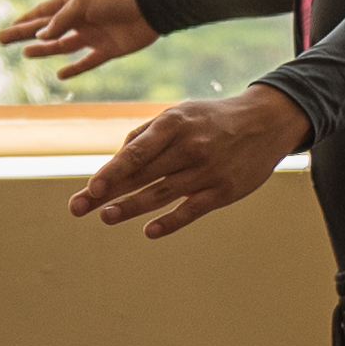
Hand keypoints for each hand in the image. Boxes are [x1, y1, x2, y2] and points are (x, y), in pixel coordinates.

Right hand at [0, 0, 158, 80]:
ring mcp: (94, 34)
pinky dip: (74, 68)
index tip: (8, 26)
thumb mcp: (83, 3)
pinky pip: (86, 62)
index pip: (44, 11)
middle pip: (46, 28)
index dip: (25, 19)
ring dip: (44, 49)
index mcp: (74, 0)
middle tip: (1, 39)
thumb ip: (61, 20)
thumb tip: (40, 36)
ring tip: (26, 53)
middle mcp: (81, 18)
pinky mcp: (107, 50)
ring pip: (63, 45)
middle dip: (24, 34)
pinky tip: (60, 74)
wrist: (152, 8)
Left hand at [68, 89, 308, 240]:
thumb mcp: (179, 114)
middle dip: (107, 193)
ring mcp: (207, 170)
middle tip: (77, 208)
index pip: (136, 152)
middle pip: (142, 176)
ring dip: (130, 208)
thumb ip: (146, 135)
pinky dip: (170, 222)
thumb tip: (114, 161)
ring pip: (161, 194)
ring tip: (105, 217)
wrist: (267, 120)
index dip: (112, 172)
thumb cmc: (211, 119)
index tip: (90, 188)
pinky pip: (192, 210)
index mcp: (173, 125)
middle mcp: (189, 147)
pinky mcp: (224, 190)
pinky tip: (149, 231)